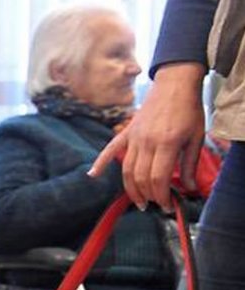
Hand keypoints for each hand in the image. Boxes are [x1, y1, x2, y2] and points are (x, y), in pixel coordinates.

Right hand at [89, 62, 206, 210]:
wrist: (175, 84)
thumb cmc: (189, 110)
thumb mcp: (196, 137)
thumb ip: (190, 164)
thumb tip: (190, 189)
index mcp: (167, 143)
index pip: (159, 177)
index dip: (162, 195)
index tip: (168, 205)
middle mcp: (147, 141)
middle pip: (141, 177)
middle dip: (148, 195)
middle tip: (156, 205)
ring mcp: (134, 137)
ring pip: (127, 169)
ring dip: (131, 189)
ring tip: (139, 201)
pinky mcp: (126, 132)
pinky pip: (109, 150)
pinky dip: (99, 163)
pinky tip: (92, 175)